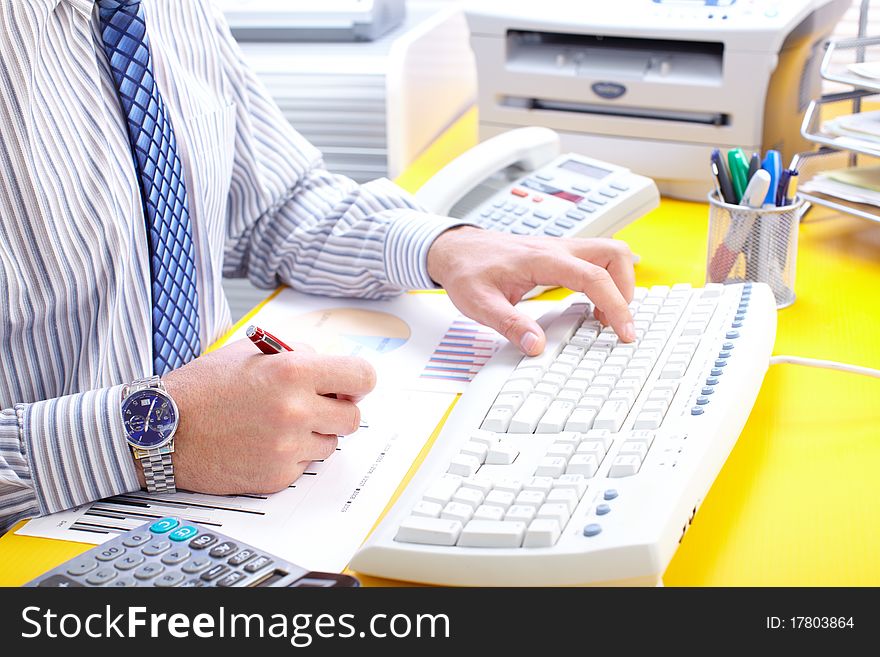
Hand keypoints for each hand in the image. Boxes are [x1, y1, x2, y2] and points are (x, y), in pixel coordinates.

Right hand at [140, 339, 375, 494]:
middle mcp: (295, 410)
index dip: (358, 382)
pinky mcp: (277, 475)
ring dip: (314, 434)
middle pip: (352, 416)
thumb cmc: (203, 387)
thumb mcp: (253, 351)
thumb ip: (299, 355)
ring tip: (277, 424)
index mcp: (293, 371)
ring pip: (331, 443)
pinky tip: (262, 443)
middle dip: (336, 410)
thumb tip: (334, 369)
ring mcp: (287, 446)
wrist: (161, 429)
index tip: (351, 385)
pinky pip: (304, 464)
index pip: (362, 377)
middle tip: (311, 406)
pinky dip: (291, 455)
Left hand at [427, 227, 635, 355]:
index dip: (615, 305)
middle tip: (616, 322)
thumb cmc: (466, 270)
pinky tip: (592, 305)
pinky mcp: (560, 255)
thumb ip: (509, 325)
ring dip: (619, 283)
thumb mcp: (479, 304)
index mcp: (542, 259)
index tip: (624, 331)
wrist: (455, 248)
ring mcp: (561, 249)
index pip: (594, 276)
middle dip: (627, 288)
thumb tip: (536, 346)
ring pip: (610, 253)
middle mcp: (557, 249)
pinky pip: (596, 261)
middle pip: (615, 253)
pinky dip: (605, 281)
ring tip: (603, 316)